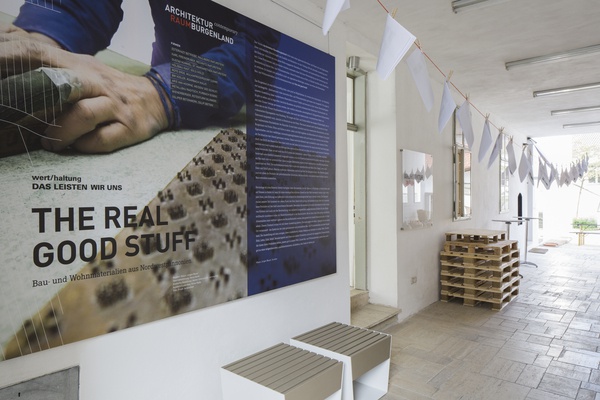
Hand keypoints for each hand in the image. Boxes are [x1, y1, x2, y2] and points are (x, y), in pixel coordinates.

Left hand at [0, 25, 168, 152]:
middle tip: (26, 120)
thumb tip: (17, 80)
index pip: (44, 58)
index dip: (18, 64)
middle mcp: (100, 84)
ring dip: (61, 132)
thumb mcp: (86, 71)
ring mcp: (116, 107)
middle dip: (40, 101)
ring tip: (50, 143)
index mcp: (83, 67)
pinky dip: (84, 146)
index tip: (0, 75)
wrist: (158, 99)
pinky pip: (102, 140)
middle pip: (64, 85)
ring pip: (83, 115)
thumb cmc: (112, 90)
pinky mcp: (130, 128)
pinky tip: (77, 147)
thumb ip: (57, 73)